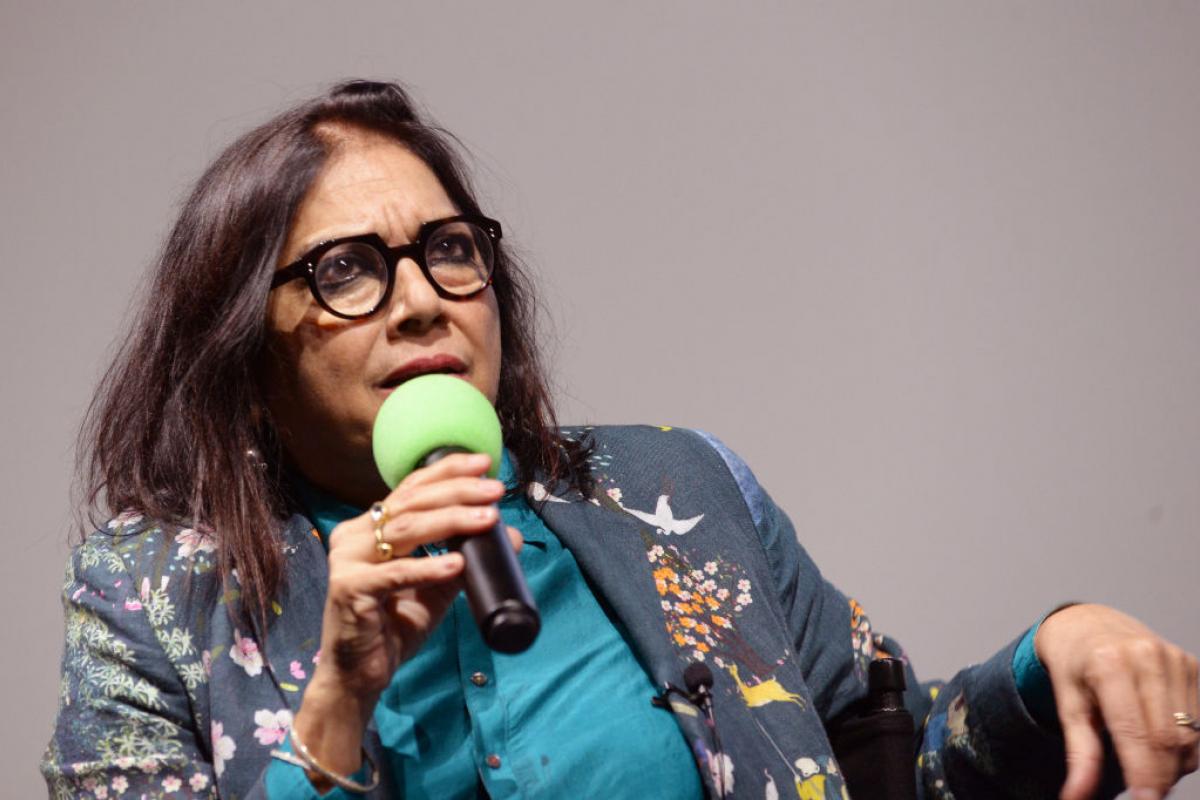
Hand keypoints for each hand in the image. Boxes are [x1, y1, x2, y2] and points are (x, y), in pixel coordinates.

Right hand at [293, 452, 521, 782]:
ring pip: (405, 530)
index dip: (447, 471)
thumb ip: (465, 559)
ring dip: (451, 521)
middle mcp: (354, 536)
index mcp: (370, 528)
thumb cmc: (393, 628)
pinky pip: (394, 574)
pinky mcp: (349, 590)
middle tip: (495, 489)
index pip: (411, 488)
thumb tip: (510, 535)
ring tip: (487, 519)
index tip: (484, 462)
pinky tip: (456, 564)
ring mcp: (348, 562)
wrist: (359, 676)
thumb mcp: (436, 588)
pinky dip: (428, 567)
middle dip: (458, 492)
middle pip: (411, 502)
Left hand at [1036, 604, 1198, 798]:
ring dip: (1173, 764)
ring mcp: (1175, 659)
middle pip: (1168, 739)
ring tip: (1145, 764)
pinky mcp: (1193, 666)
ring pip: (1189, 737)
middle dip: (1159, 776)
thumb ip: (1079, 753)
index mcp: (1109, 664)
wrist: (1090, 625)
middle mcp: (1147, 657)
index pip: (1135, 733)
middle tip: (1143, 794)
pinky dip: (1185, 746)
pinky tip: (1160, 744)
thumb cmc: (1075, 666)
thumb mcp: (1068, 705)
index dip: (1144, 773)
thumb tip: (1076, 797)